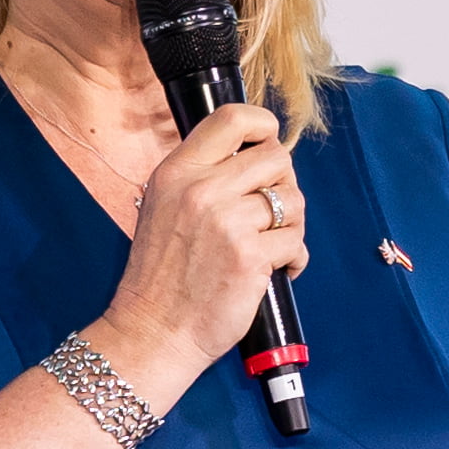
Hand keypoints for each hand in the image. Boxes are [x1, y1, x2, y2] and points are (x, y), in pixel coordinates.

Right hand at [87, 102, 303, 385]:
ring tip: (272, 244)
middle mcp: (202, 189)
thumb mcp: (163, 206)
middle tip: (273, 211)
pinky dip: (294, 258)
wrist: (154, 329)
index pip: (231, 119)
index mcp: (177, 171)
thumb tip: (253, 158)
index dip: (263, 126)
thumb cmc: (161, 275)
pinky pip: (295, 241)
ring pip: (293, 200)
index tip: (268, 144)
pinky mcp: (250, 256)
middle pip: (276, 158)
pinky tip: (276, 269)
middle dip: (284, 184)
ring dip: (292, 223)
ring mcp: (228, 222)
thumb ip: (201, 178)